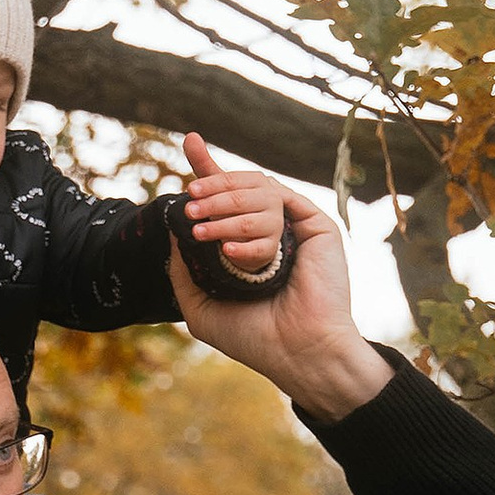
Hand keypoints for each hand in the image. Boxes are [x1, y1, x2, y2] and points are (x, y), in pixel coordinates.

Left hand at [170, 137, 389, 423]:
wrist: (296, 352)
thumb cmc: (253, 337)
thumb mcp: (200, 306)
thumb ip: (184, 269)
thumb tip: (175, 230)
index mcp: (248, 243)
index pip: (228, 196)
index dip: (209, 167)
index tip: (191, 141)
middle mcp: (273, 231)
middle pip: (240, 187)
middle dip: (210, 186)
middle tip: (188, 202)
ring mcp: (296, 228)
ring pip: (259, 190)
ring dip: (225, 205)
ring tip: (203, 232)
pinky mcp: (319, 228)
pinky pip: (282, 205)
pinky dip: (253, 227)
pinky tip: (232, 254)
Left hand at [180, 156, 286, 280]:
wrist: (249, 237)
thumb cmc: (231, 207)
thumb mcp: (217, 186)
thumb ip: (204, 163)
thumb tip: (190, 135)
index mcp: (258, 181)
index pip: (232, 181)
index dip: (210, 185)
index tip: (189, 191)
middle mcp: (270, 200)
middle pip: (239, 201)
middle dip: (211, 206)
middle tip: (188, 212)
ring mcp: (273, 224)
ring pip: (246, 225)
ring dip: (219, 228)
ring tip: (196, 232)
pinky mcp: (271, 247)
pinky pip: (257, 249)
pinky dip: (241, 250)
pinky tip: (226, 249)